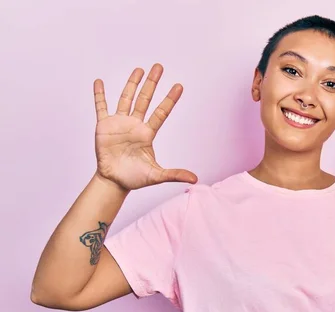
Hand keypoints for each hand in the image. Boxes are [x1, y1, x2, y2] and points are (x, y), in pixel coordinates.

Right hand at [93, 63, 197, 190]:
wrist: (114, 181)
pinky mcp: (104, 126)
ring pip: (126, 98)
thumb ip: (174, 174)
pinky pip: (101, 107)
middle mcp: (135, 124)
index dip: (170, 99)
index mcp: (147, 133)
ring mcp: (119, 123)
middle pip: (145, 99)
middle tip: (159, 67)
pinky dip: (99, 95)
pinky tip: (99, 82)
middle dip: (152, 83)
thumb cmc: (135, 178)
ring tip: (139, 69)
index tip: (179, 86)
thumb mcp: (157, 175)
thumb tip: (195, 179)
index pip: (161, 112)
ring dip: (132, 84)